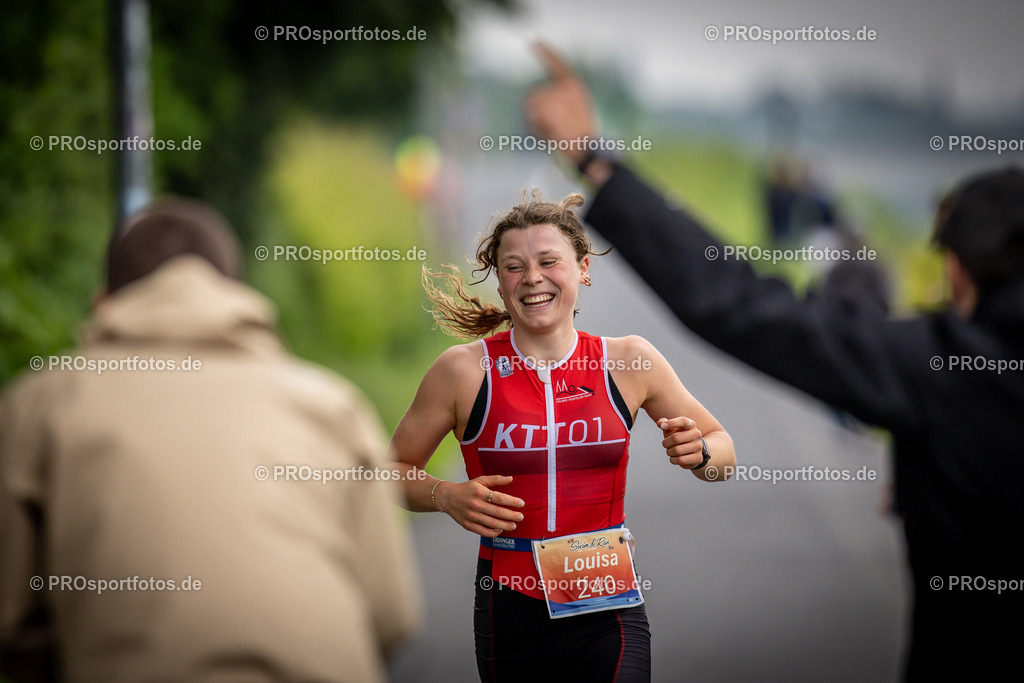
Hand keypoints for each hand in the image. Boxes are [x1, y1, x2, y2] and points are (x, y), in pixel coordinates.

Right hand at [435, 475, 524, 536]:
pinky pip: (483, 531)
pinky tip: (500, 530)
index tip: (521, 504)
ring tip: (513, 525)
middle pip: (498, 512)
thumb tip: (510, 479)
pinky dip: (494, 532)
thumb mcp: (480, 480)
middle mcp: (475, 504)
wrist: (448, 497)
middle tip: (521, 517)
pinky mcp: (468, 525)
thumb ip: (496, 479)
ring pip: (492, 523)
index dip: (512, 501)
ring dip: (505, 525)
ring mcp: (471, 516)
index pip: (499, 498)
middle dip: (512, 515)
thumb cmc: (466, 489)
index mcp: (480, 492)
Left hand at [525, 41, 595, 165]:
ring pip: (532, 104)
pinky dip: (535, 126)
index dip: (545, 52)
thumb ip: (562, 98)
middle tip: (552, 126)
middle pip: (536, 93)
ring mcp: (558, 96)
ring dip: (536, 120)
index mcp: (575, 85)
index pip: (558, 63)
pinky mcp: (550, 107)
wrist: (586, 148)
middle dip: (536, 111)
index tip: (534, 41)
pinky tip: (550, 132)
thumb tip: (535, 97)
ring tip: (552, 130)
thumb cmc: (581, 134)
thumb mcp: (577, 108)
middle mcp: (567, 87)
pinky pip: (532, 114)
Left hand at [658, 417, 704, 468]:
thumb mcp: (671, 430)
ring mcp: (698, 446)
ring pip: (677, 450)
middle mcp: (696, 434)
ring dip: (669, 452)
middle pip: (676, 438)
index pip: (683, 421)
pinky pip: (681, 460)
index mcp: (691, 425)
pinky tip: (674, 458)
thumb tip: (660, 423)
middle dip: (665, 443)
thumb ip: (664, 424)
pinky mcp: (698, 458)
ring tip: (670, 451)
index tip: (662, 426)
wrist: (693, 451)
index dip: (672, 423)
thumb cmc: (679, 437)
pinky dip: (673, 460)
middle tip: (665, 444)